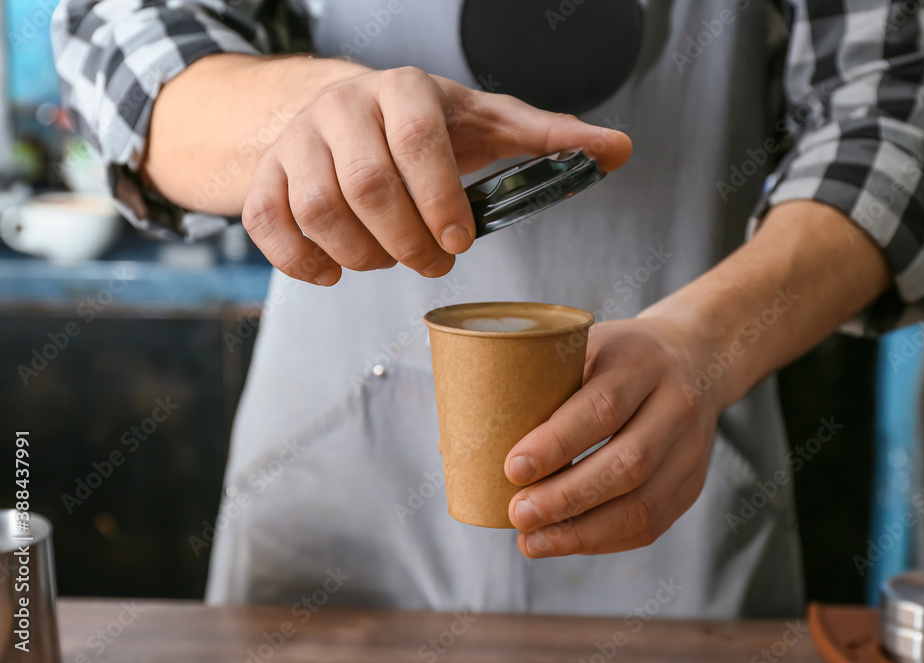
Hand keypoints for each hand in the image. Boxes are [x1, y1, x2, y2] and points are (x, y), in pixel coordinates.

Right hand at [242, 66, 631, 285]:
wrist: (342, 112)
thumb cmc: (424, 125)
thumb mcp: (487, 122)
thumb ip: (549, 138)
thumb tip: (619, 151)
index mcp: (403, 91)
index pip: (418, 141)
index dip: (440, 198)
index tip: (462, 241)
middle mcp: (343, 109)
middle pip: (366, 187)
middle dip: (407, 241)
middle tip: (436, 262)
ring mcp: (297, 143)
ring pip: (318, 211)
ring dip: (362, 256)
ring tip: (391, 261)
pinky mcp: (265, 177)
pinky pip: (268, 226)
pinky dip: (300, 261)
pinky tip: (334, 272)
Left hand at [504, 316, 720, 556]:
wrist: (695, 358)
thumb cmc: (617, 357)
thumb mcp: (583, 348)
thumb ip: (536, 387)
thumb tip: (463, 444)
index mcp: (642, 362)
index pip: (603, 408)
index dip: (556, 443)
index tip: (513, 468)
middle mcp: (676, 405)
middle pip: (627, 463)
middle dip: (566, 497)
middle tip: (517, 513)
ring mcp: (691, 449)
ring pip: (643, 505)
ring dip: (582, 531)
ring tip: (531, 540)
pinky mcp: (692, 483)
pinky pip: (651, 523)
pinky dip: (603, 540)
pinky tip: (564, 541)